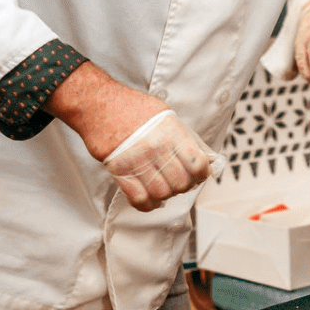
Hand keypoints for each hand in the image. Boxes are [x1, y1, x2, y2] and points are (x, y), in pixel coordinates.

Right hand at [49, 64, 214, 211]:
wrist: (99, 104)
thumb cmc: (133, 108)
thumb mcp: (166, 115)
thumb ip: (188, 138)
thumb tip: (210, 159)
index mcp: (171, 131)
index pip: (197, 163)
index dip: (201, 173)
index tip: (197, 174)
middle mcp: (156, 147)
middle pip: (181, 183)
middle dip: (184, 186)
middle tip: (179, 181)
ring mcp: (137, 160)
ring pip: (161, 193)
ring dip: (165, 195)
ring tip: (163, 188)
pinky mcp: (120, 171)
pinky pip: (139, 199)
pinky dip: (147, 204)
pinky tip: (150, 198)